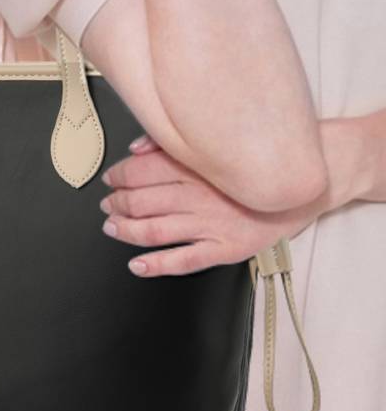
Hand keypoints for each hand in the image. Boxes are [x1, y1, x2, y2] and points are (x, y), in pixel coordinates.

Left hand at [99, 130, 340, 277]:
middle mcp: (200, 196)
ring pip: (155, 231)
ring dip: (126, 230)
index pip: (142, 172)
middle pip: (142, 202)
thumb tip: (135, 150)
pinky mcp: (225, 249)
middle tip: (108, 205)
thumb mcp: (215, 146)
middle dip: (117, 204)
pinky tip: (138, 265)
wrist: (303, 186)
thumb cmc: (256, 166)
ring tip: (112, 228)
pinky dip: (156, 265)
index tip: (110, 179)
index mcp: (196, 168)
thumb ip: (172, 145)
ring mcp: (212, 225)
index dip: (118, 177)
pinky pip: (184, 261)